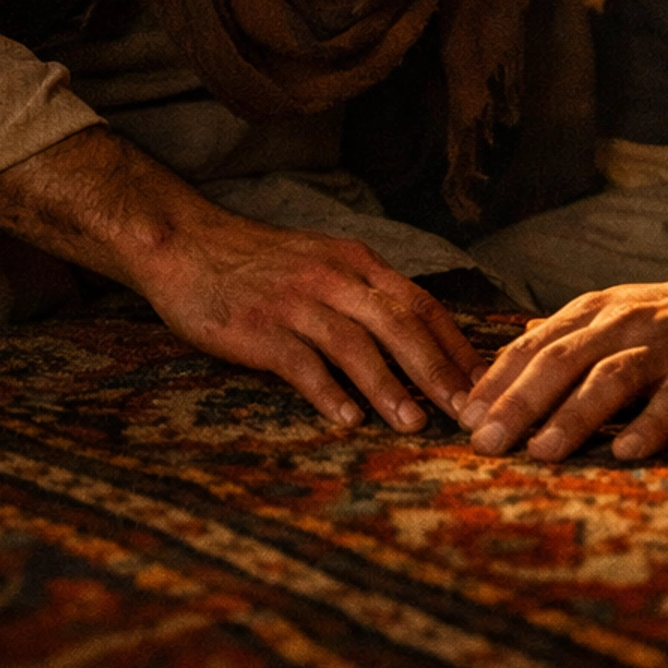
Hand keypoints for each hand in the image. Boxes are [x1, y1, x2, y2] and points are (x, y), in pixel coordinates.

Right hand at [149, 213, 482, 432]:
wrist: (186, 244)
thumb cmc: (258, 261)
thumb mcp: (321, 260)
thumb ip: (363, 291)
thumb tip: (416, 336)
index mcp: (354, 261)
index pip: (419, 302)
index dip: (454, 343)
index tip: (481, 381)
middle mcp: (332, 277)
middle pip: (397, 322)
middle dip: (436, 369)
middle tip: (463, 410)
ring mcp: (294, 302)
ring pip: (354, 343)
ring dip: (388, 385)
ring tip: (414, 423)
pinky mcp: (258, 327)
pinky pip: (300, 362)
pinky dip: (327, 392)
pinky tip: (347, 419)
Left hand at [459, 224, 667, 462]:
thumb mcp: (614, 321)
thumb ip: (563, 345)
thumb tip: (496, 380)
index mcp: (594, 313)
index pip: (532, 346)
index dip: (496, 381)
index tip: (460, 419)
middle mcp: (623, 324)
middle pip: (560, 361)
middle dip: (519, 403)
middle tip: (485, 444)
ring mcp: (666, 347)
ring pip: (610, 378)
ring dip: (573, 416)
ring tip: (542, 452)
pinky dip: (649, 426)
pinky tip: (627, 453)